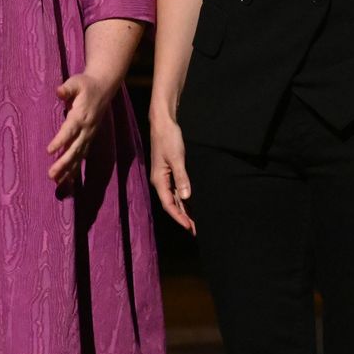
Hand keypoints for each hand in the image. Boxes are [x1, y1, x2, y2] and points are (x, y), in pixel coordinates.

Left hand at [47, 72, 117, 184]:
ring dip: (68, 170)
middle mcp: (86, 128)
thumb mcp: (76, 82)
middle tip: (51, 174)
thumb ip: (67, 88)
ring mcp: (89, 135)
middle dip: (64, 163)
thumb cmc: (86, 85)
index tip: (49, 151)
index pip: (70, 130)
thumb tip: (58, 91)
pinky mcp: (88, 139)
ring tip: (56, 182)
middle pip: (75, 148)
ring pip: (79, 156)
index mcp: (81, 115)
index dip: (60, 140)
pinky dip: (75, 168)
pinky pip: (81, 156)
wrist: (104, 88)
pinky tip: (67, 180)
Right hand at [149, 113, 195, 234]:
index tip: (189, 227)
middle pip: (172, 204)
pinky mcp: (169, 171)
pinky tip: (191, 204)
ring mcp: (165, 177)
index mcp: (159, 180)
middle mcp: (161, 181)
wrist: (163, 123)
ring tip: (194, 221)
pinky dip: (184, 199)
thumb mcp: (176, 158)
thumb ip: (181, 178)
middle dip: (183, 217)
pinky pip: (176, 190)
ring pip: (174, 198)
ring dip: (184, 209)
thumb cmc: (168, 139)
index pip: (169, 204)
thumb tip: (186, 197)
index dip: (179, 217)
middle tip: (194, 230)